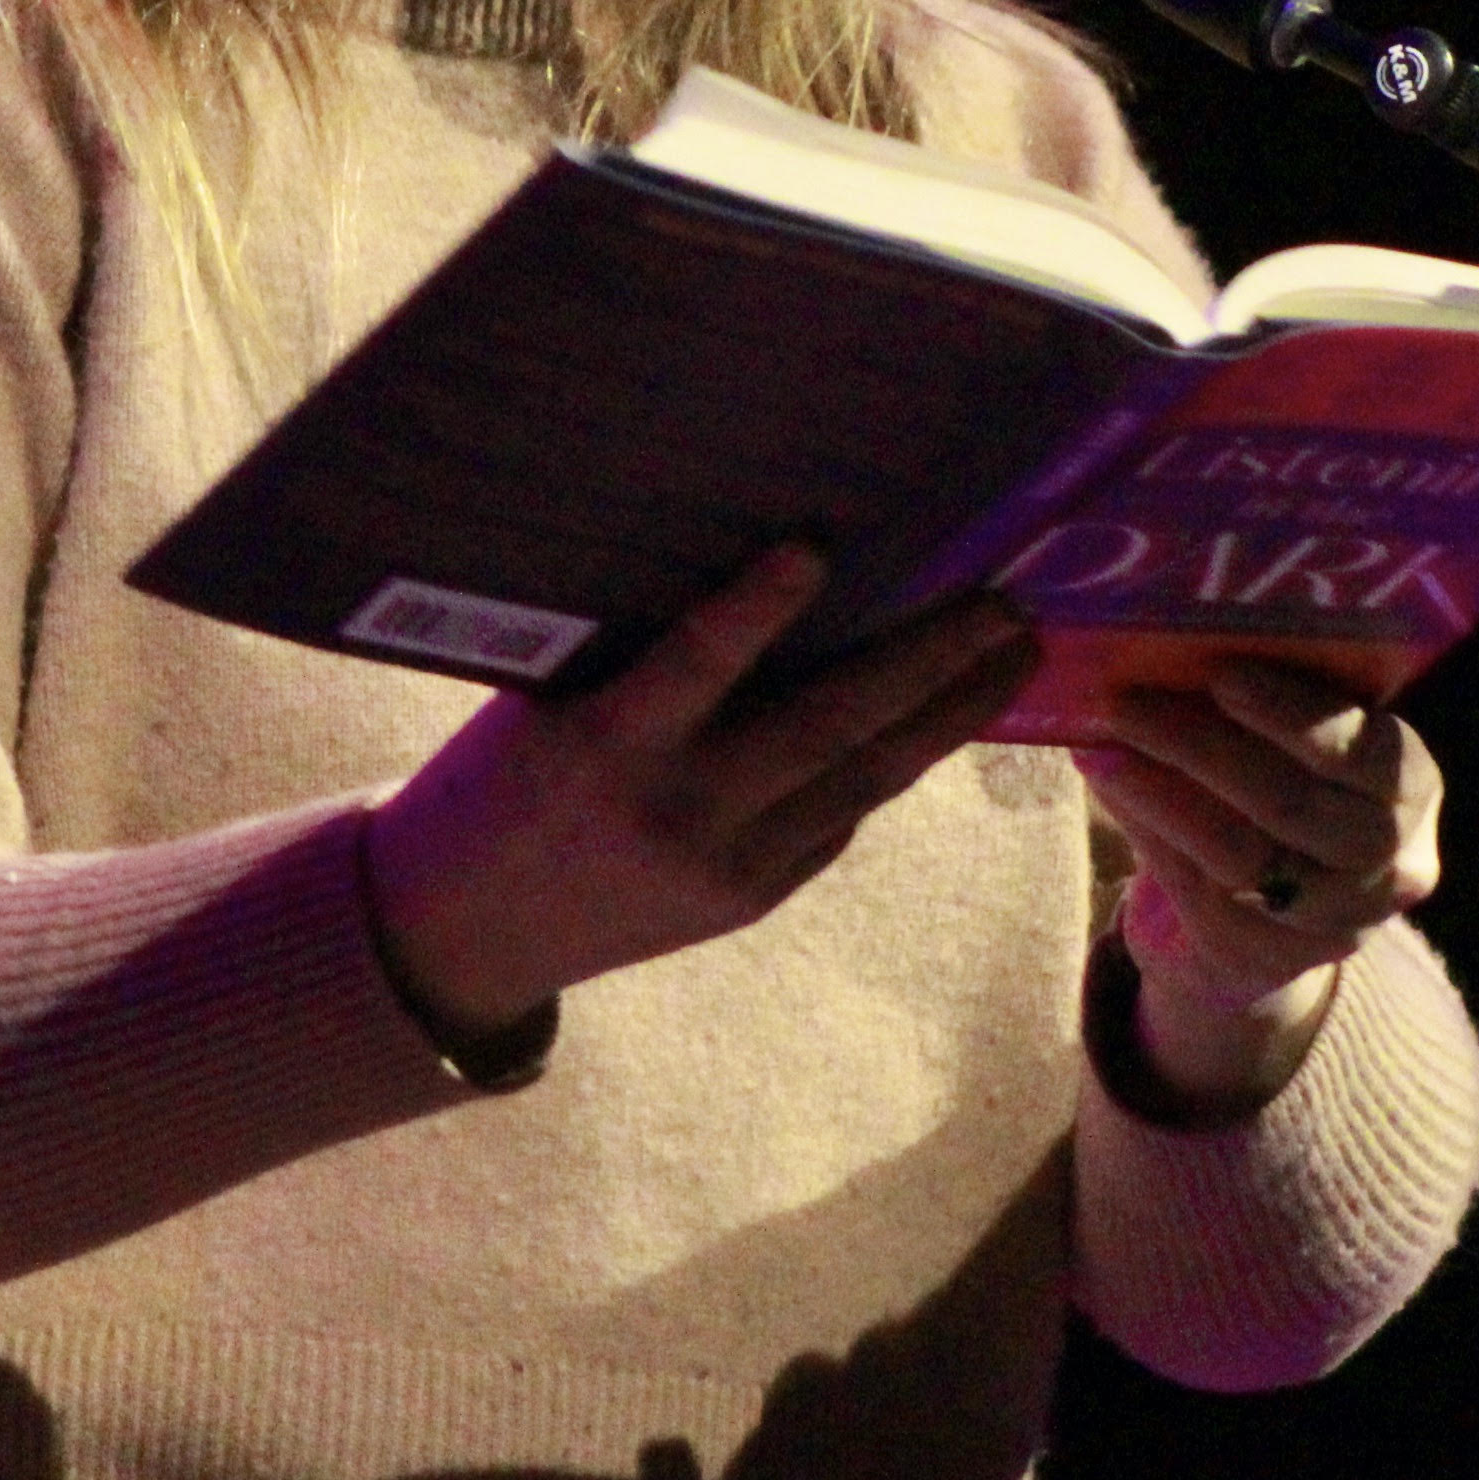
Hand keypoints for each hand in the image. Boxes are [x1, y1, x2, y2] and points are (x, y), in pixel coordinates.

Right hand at [365, 547, 1037, 1047]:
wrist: (463, 933)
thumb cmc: (497, 782)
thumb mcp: (543, 703)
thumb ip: (635, 652)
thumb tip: (749, 556)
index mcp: (603, 749)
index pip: (692, 668)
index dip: (754, 610)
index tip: (814, 546)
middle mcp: (678, 814)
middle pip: (823, 729)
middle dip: (924, 662)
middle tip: (1002, 601)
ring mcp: (726, 869)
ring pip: (860, 779)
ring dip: (946, 713)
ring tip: (1015, 651)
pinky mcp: (751, 900)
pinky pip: (841, 817)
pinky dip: (894, 760)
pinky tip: (949, 712)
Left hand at [1081, 655, 1445, 1119]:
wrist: (1266, 915)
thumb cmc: (1280, 785)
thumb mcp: (1297, 743)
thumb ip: (1260, 700)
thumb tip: (1174, 644)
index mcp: (1411, 786)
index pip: (1367, 751)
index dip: (1296, 714)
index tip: (1222, 672)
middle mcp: (1390, 863)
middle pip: (1293, 805)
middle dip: (1202, 746)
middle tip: (1126, 700)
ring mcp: (1332, 922)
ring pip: (1242, 855)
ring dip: (1159, 791)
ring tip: (1099, 746)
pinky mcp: (1265, 957)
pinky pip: (1199, 891)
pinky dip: (1150, 832)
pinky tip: (1111, 787)